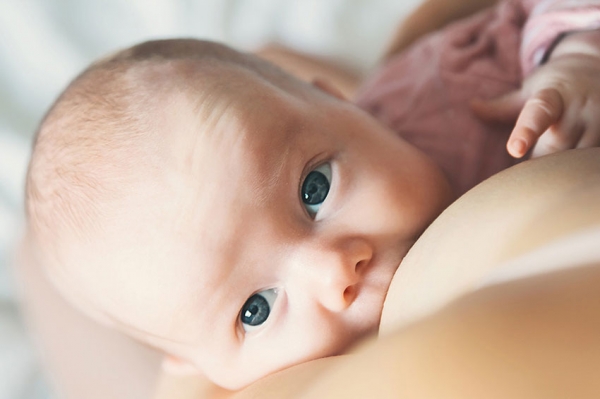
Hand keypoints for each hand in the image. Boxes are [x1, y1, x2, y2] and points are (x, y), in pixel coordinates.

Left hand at [471, 30, 599, 157]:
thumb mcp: (530, 90)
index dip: (527, 132)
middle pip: (556, 149)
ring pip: (577, 160)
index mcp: (553, 96)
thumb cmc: (556, 86)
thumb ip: (502, 106)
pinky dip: (579, 167)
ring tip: (553, 164)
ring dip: (562, 168)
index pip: (538, 114)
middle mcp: (580, 107)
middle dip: (539, 161)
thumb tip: (471, 107)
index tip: (515, 149)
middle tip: (528, 165)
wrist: (597, 67)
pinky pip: (592, 161)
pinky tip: (570, 167)